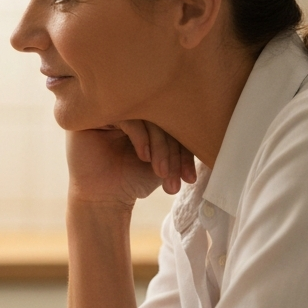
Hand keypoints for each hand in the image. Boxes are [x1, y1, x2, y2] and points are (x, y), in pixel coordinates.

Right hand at [66, 120, 195, 205]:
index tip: (189, 177)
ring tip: (160, 171)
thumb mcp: (164, 163)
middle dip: (173, 149)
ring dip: (160, 145)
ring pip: (147, 116)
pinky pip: (127, 116)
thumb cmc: (132, 181)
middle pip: (162, 117)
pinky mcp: (95, 115)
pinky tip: (144, 157)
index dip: (186, 147)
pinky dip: (141, 137)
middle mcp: (128, 108)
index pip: (173, 122)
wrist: (103, 199)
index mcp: (146, 116)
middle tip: (175, 175)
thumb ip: (181, 145)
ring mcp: (111, 109)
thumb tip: (212, 132)